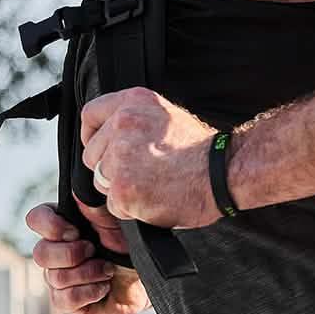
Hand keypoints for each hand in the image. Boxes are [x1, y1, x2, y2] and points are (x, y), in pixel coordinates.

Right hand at [25, 201, 150, 313]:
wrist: (146, 279)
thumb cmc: (130, 248)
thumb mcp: (117, 223)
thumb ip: (97, 210)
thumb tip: (79, 195)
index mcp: (62, 227)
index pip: (36, 219)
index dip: (50, 226)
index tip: (76, 231)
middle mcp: (56, 253)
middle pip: (40, 253)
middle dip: (72, 253)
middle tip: (95, 251)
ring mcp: (60, 279)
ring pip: (55, 278)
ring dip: (87, 273)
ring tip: (107, 270)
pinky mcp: (69, 302)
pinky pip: (64, 300)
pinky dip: (88, 292)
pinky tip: (103, 287)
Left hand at [81, 88, 220, 229]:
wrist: (223, 172)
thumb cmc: (205, 151)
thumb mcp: (167, 117)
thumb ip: (136, 122)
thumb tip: (113, 139)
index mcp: (132, 102)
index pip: (90, 115)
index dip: (92, 137)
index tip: (99, 150)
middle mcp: (122, 124)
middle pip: (93, 156)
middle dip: (111, 171)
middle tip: (141, 178)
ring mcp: (120, 157)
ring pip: (102, 183)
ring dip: (122, 192)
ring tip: (154, 188)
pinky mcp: (123, 188)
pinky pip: (115, 206)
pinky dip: (134, 210)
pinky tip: (156, 201)